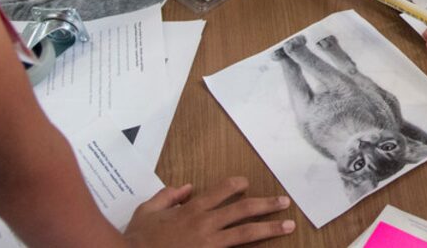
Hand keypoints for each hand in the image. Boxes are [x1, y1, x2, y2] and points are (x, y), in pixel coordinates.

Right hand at [124, 177, 294, 246]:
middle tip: (285, 202)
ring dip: (269, 228)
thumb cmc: (138, 239)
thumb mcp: (147, 210)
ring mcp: (208, 245)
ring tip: (288, 226)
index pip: (222, 190)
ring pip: (245, 233)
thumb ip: (167, 196)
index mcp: (192, 210)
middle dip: (267, 205)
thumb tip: (185, 188)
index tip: (247, 184)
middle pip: (243, 210)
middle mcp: (205, 225)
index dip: (238, 185)